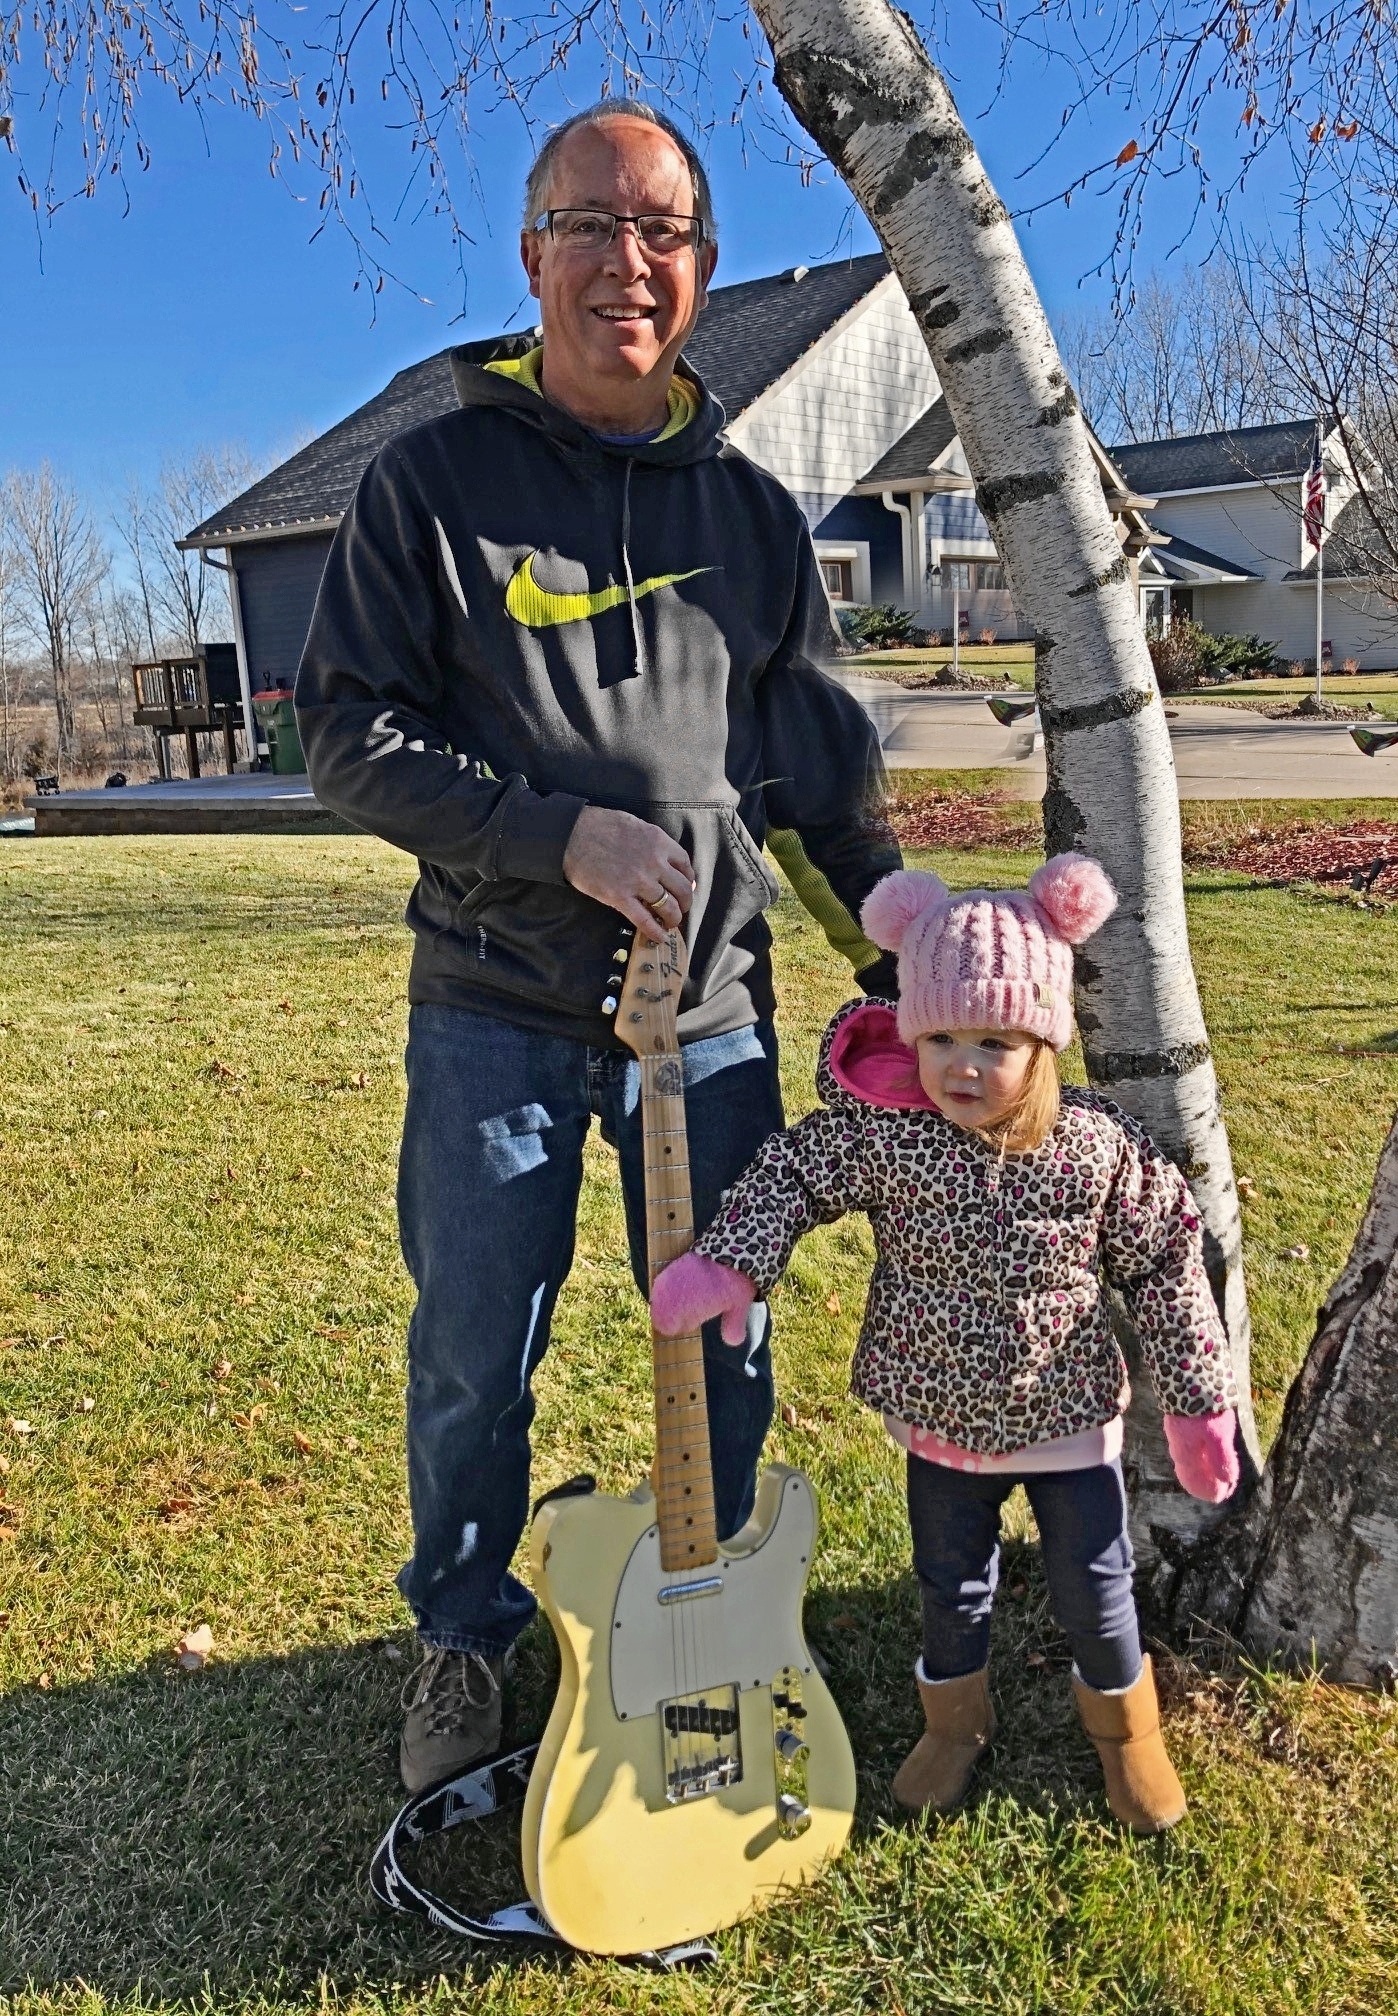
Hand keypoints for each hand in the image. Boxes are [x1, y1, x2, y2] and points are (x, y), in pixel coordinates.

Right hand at [562, 806, 693, 941]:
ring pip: (668, 907)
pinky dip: (655, 931)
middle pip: (682, 888)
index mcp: (658, 841)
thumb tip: (663, 857)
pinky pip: (644, 919)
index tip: (687, 886)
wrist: (571, 835)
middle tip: (682, 908)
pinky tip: (660, 937)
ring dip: (673, 918)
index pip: (685, 864)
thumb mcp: (634, 824)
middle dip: (685, 902)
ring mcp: (638, 881)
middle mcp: (654, 862)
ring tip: (671, 923)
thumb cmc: (599, 825)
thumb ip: (652, 841)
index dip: (689, 879)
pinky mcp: (619, 897)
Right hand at [651, 1252, 756, 1345]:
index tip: (692, 1323)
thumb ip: (733, 1327)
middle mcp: (674, 1294)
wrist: (731, 1250)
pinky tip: (680, 1288)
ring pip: (656, 1300)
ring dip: (667, 1304)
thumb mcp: (739, 1307)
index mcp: (687, 1308)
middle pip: (659, 1315)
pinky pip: (659, 1285)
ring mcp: (670, 1280)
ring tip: (683, 1301)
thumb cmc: (735, 1282)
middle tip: (687, 1314)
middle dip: (670, 1318)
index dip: (678, 1328)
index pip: (666, 1327)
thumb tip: (733, 1342)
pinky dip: (666, 1290)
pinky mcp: (671, 1267)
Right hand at [1163, 1409, 1239, 1502]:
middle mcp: (1178, 1450)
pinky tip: (1209, 1455)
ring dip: (1205, 1471)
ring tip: (1220, 1474)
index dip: (1211, 1492)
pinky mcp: (1182, 1428)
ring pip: (1191, 1462)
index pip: (1195, 1483)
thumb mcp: (1218, 1436)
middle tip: (1225, 1488)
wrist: (1189, 1381)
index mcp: (1185, 1455)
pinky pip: (1191, 1451)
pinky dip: (1201, 1458)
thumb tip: (1227, 1481)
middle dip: (1209, 1483)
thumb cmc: (1205, 1411)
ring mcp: (1178, 1439)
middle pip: (1192, 1474)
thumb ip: (1222, 1459)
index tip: (1224, 1495)